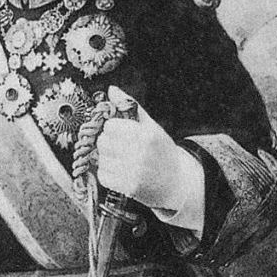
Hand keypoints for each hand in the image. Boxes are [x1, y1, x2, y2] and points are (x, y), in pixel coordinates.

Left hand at [96, 88, 190, 208]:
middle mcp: (139, 154)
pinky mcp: (127, 187)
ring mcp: (133, 172)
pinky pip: (103, 175)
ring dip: (107, 158)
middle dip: (108, 142)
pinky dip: (107, 173)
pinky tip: (120, 171)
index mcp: (146, 136)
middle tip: (119, 146)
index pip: (110, 126)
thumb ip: (131, 106)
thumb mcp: (151, 126)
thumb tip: (112, 89)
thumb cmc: (162, 152)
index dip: (112, 128)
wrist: (176, 183)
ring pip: (101, 159)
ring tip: (122, 160)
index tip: (120, 132)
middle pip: (103, 142)